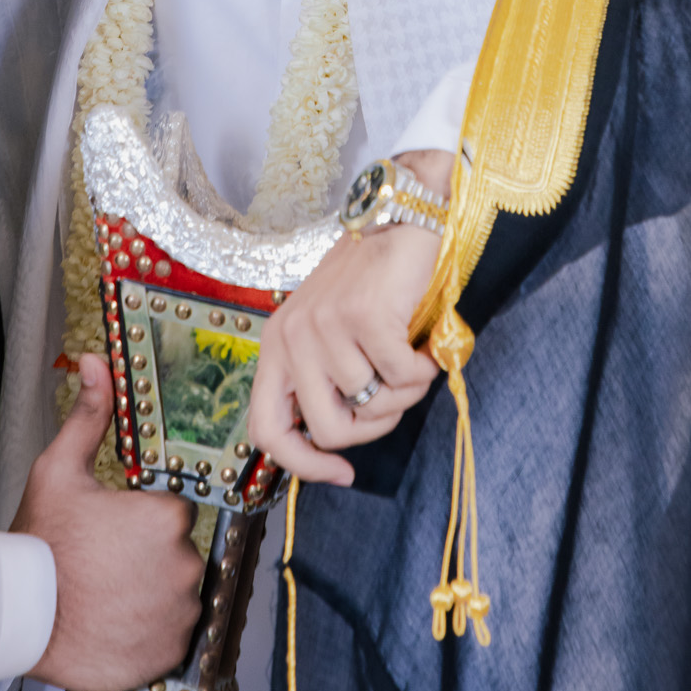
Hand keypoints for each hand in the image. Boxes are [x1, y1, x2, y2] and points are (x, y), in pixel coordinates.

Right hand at [12, 354, 202, 690]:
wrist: (18, 619)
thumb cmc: (39, 546)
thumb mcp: (60, 469)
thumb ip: (89, 415)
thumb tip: (97, 363)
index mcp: (167, 516)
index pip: (173, 511)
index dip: (141, 520)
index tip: (114, 531)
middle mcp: (184, 562)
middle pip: (177, 551)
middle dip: (148, 556)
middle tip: (106, 563)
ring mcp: (179, 610)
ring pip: (178, 592)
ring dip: (153, 592)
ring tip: (109, 593)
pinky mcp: (170, 649)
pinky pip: (173, 632)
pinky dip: (151, 629)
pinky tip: (117, 620)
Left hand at [246, 148, 452, 486]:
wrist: (403, 218)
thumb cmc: (373, 282)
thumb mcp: (329, 333)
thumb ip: (321, 380)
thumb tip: (331, 446)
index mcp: (278, 345)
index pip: (266, 430)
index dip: (303, 464)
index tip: (342, 472)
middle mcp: (293, 336)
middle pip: (327, 430)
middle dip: (371, 428)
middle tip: (394, 398)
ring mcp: (326, 325)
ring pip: (371, 406)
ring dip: (404, 393)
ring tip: (410, 358)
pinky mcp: (364, 316)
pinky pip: (401, 379)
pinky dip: (423, 371)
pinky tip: (423, 345)